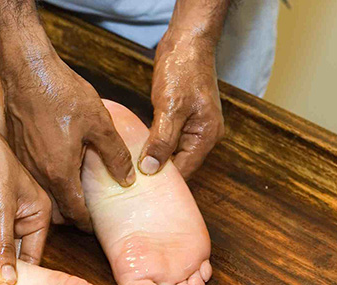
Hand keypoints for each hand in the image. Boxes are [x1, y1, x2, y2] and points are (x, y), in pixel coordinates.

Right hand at [1, 52, 134, 230]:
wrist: (27, 72)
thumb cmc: (61, 95)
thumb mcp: (99, 123)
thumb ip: (115, 154)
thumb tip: (127, 178)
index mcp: (59, 173)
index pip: (75, 214)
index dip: (88, 224)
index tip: (98, 225)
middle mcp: (38, 175)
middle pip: (56, 210)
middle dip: (72, 216)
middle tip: (88, 212)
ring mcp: (25, 164)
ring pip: (43, 195)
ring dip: (58, 199)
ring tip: (76, 192)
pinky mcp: (18, 152)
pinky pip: (33, 178)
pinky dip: (47, 182)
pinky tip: (59, 169)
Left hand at [139, 34, 224, 178]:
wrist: (186, 42)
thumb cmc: (183, 70)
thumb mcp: (170, 108)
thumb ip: (161, 140)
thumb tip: (150, 169)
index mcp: (206, 136)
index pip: (184, 171)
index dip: (163, 182)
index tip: (140, 192)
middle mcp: (202, 135)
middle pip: (178, 165)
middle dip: (157, 173)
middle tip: (130, 183)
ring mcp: (191, 127)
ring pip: (170, 153)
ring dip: (153, 160)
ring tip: (130, 172)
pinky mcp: (180, 119)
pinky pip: (166, 140)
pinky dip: (152, 146)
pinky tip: (136, 151)